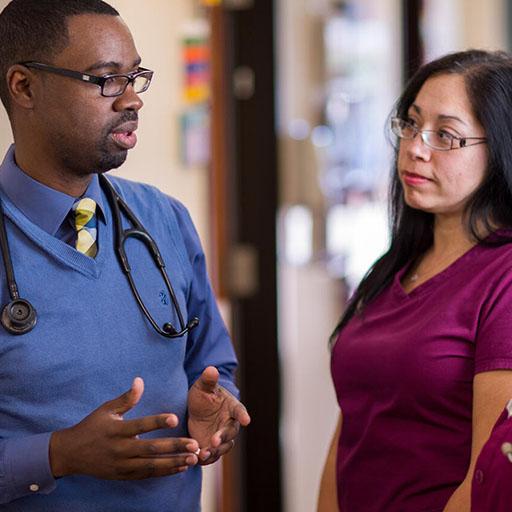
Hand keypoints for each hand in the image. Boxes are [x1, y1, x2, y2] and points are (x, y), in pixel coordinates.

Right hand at [49, 377, 198, 479]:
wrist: (70, 454)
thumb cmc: (92, 426)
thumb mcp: (106, 409)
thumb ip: (126, 398)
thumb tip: (139, 380)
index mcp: (117, 430)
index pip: (141, 425)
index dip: (158, 422)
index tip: (175, 419)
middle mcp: (120, 449)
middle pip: (151, 449)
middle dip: (174, 447)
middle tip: (194, 444)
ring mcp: (122, 465)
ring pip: (152, 466)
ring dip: (174, 463)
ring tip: (193, 458)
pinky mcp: (123, 475)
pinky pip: (147, 475)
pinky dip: (164, 472)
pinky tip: (180, 468)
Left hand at [188, 366, 250, 464]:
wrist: (195, 410)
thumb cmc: (203, 395)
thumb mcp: (202, 386)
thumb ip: (208, 380)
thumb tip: (211, 369)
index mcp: (231, 406)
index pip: (239, 410)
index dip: (243, 415)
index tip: (246, 420)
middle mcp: (230, 423)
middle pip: (231, 432)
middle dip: (223, 437)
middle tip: (214, 441)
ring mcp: (222, 437)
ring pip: (223, 447)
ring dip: (215, 451)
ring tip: (203, 453)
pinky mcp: (212, 447)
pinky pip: (213, 455)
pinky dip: (207, 458)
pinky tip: (198, 459)